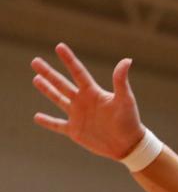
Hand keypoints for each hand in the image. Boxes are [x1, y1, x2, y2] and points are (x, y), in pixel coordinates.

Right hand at [31, 43, 145, 158]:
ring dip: (47, 90)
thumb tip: (127, 60)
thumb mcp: (125, 99)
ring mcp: (77, 115)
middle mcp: (83, 101)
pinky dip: (47, 122)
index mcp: (93, 93)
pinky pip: (57, 125)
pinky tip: (37, 117)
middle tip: (35, 61)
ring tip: (36, 79)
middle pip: (62, 84)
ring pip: (58, 99)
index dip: (69, 60)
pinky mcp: (75, 131)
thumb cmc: (129, 120)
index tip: (59, 46)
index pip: (78, 72)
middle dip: (48, 73)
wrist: (128, 145)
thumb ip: (121, 81)